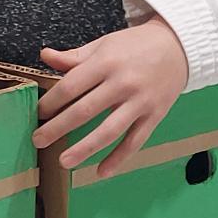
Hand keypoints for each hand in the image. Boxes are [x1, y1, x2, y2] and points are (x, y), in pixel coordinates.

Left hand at [31, 18, 188, 177]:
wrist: (178, 46)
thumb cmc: (135, 45)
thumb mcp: (103, 45)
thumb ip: (74, 56)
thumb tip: (45, 55)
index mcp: (106, 63)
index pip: (71, 86)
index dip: (52, 102)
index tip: (39, 114)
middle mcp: (122, 83)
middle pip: (84, 111)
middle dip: (58, 128)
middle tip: (38, 141)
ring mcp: (140, 102)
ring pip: (109, 130)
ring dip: (85, 149)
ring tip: (64, 161)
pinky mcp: (155, 115)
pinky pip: (135, 141)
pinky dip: (118, 158)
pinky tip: (101, 172)